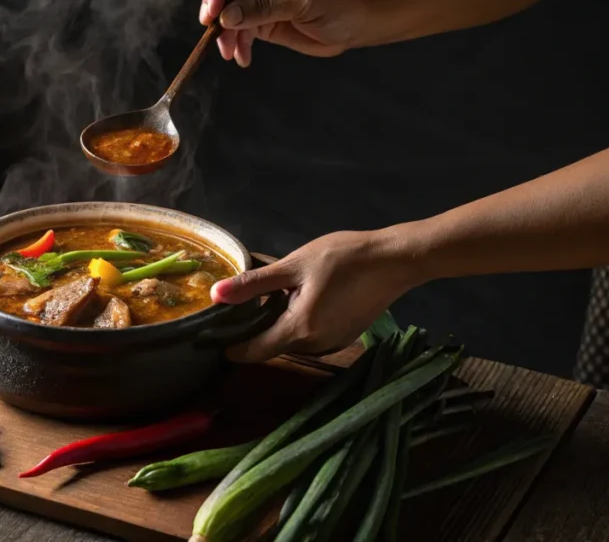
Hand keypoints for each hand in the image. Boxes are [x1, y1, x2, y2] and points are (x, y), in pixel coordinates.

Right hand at [199, 0, 372, 65]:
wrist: (357, 25)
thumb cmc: (338, 3)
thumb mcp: (303, 0)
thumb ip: (264, 7)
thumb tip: (227, 16)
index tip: (211, 16)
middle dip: (218, 17)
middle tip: (219, 40)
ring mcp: (261, 2)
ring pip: (230, 17)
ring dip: (227, 36)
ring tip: (230, 54)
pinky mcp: (264, 23)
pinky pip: (242, 33)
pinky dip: (238, 46)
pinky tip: (242, 59)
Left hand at [210, 230, 422, 361]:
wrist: (393, 260)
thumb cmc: (342, 258)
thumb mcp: (293, 266)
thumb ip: (254, 284)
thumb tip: (216, 295)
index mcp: (299, 329)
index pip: (256, 351)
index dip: (234, 348)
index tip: (214, 339)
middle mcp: (316, 345)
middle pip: (274, 346)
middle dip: (256, 331)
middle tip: (239, 307)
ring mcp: (333, 344)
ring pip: (293, 341)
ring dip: (279, 327)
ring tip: (268, 299)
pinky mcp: (345, 337)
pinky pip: (311, 337)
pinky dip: (299, 325)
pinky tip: (298, 301)